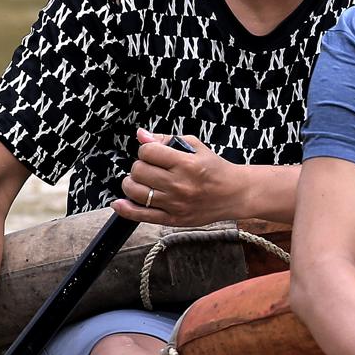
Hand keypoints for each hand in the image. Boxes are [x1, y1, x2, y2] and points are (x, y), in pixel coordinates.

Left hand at [113, 128, 242, 225]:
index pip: (148, 151)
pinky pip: (141, 215)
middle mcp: (179, 185)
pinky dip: (125, 209)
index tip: (153, 153)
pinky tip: (119, 202)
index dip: (147, 149)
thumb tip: (141, 134)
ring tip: (141, 181)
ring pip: (136, 191)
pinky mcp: (173, 219)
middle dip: (140, 166)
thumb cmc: (215, 169)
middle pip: (139, 171)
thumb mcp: (196, 147)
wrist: (235, 194)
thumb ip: (166, 139)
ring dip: (132, 183)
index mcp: (186, 164)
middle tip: (150, 168)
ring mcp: (175, 204)